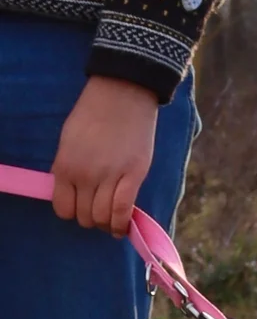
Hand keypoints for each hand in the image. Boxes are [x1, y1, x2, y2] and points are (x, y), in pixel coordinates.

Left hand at [51, 76, 157, 235]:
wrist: (122, 92)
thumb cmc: (94, 113)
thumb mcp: (69, 140)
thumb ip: (67, 168)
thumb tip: (71, 193)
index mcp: (65, 165)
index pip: (63, 208)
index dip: (73, 211)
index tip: (81, 207)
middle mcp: (84, 175)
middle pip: (85, 217)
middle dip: (92, 218)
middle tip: (100, 210)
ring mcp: (109, 177)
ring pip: (103, 219)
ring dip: (107, 224)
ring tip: (112, 218)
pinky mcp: (132, 177)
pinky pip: (123, 212)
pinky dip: (122, 224)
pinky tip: (123, 226)